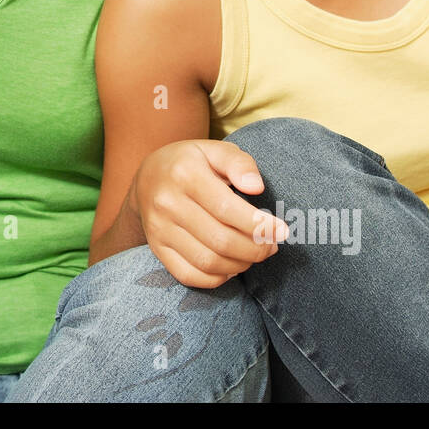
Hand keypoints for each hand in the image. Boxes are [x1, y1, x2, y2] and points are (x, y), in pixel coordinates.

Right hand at [128, 139, 289, 287]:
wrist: (147, 177)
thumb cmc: (190, 163)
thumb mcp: (214, 150)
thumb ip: (239, 163)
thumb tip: (257, 187)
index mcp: (185, 174)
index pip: (227, 209)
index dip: (259, 225)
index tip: (282, 231)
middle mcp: (168, 203)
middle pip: (220, 240)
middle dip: (255, 249)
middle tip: (271, 246)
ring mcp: (159, 229)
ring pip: (207, 262)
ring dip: (240, 265)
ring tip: (254, 254)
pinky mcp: (157, 248)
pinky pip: (190, 275)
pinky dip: (217, 277)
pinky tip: (231, 265)